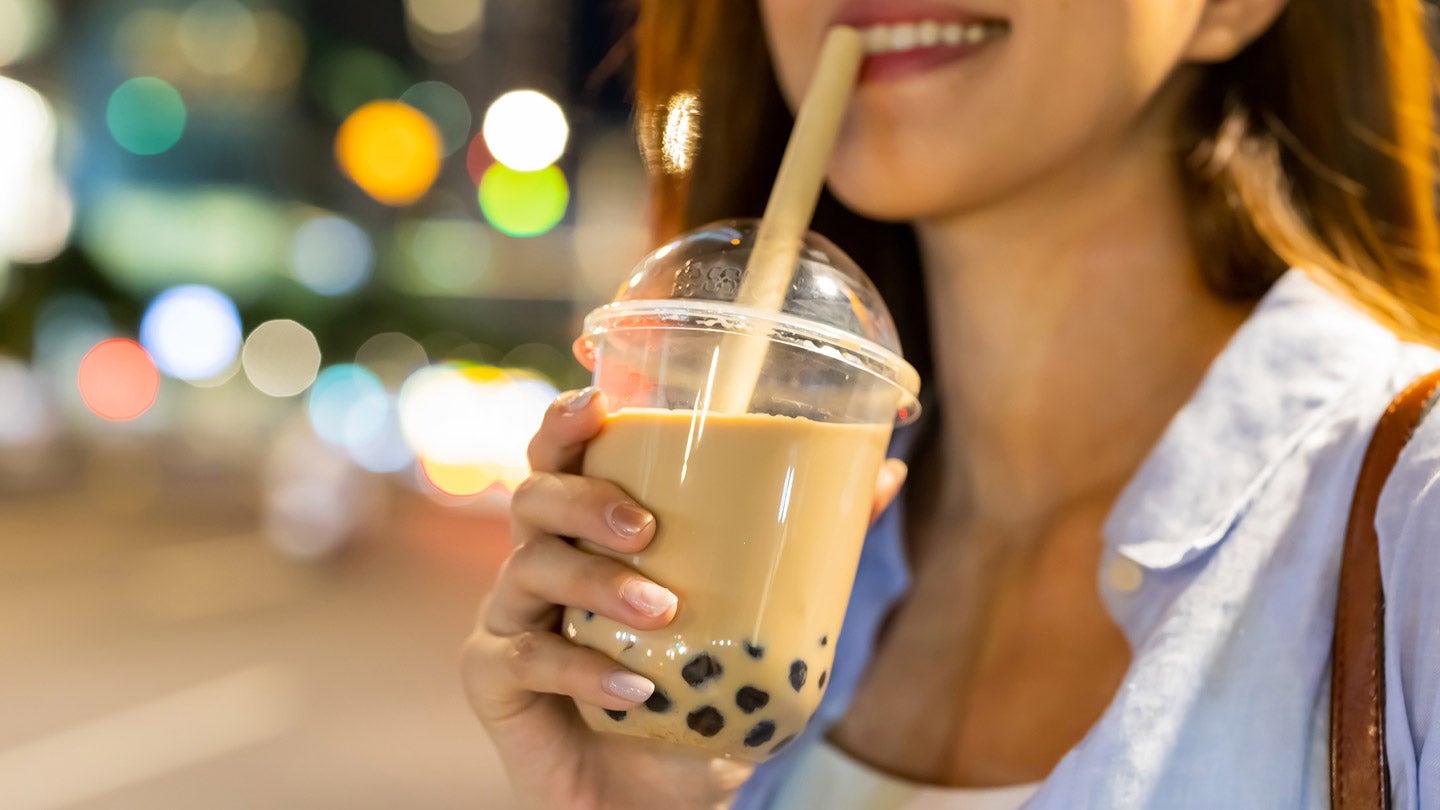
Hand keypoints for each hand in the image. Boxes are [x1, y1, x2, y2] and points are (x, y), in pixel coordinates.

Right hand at [460, 389, 909, 808]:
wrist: (656, 803)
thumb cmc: (698, 701)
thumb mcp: (760, 621)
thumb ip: (807, 551)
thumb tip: (885, 474)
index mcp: (591, 532)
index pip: (562, 457)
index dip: (566, 422)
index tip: (600, 403)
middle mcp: (542, 561)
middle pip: (535, 497)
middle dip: (586, 500)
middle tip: (646, 528)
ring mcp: (512, 618)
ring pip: (529, 566)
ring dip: (598, 583)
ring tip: (662, 611)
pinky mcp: (493, 679)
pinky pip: (524, 657)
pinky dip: (582, 671)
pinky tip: (633, 690)